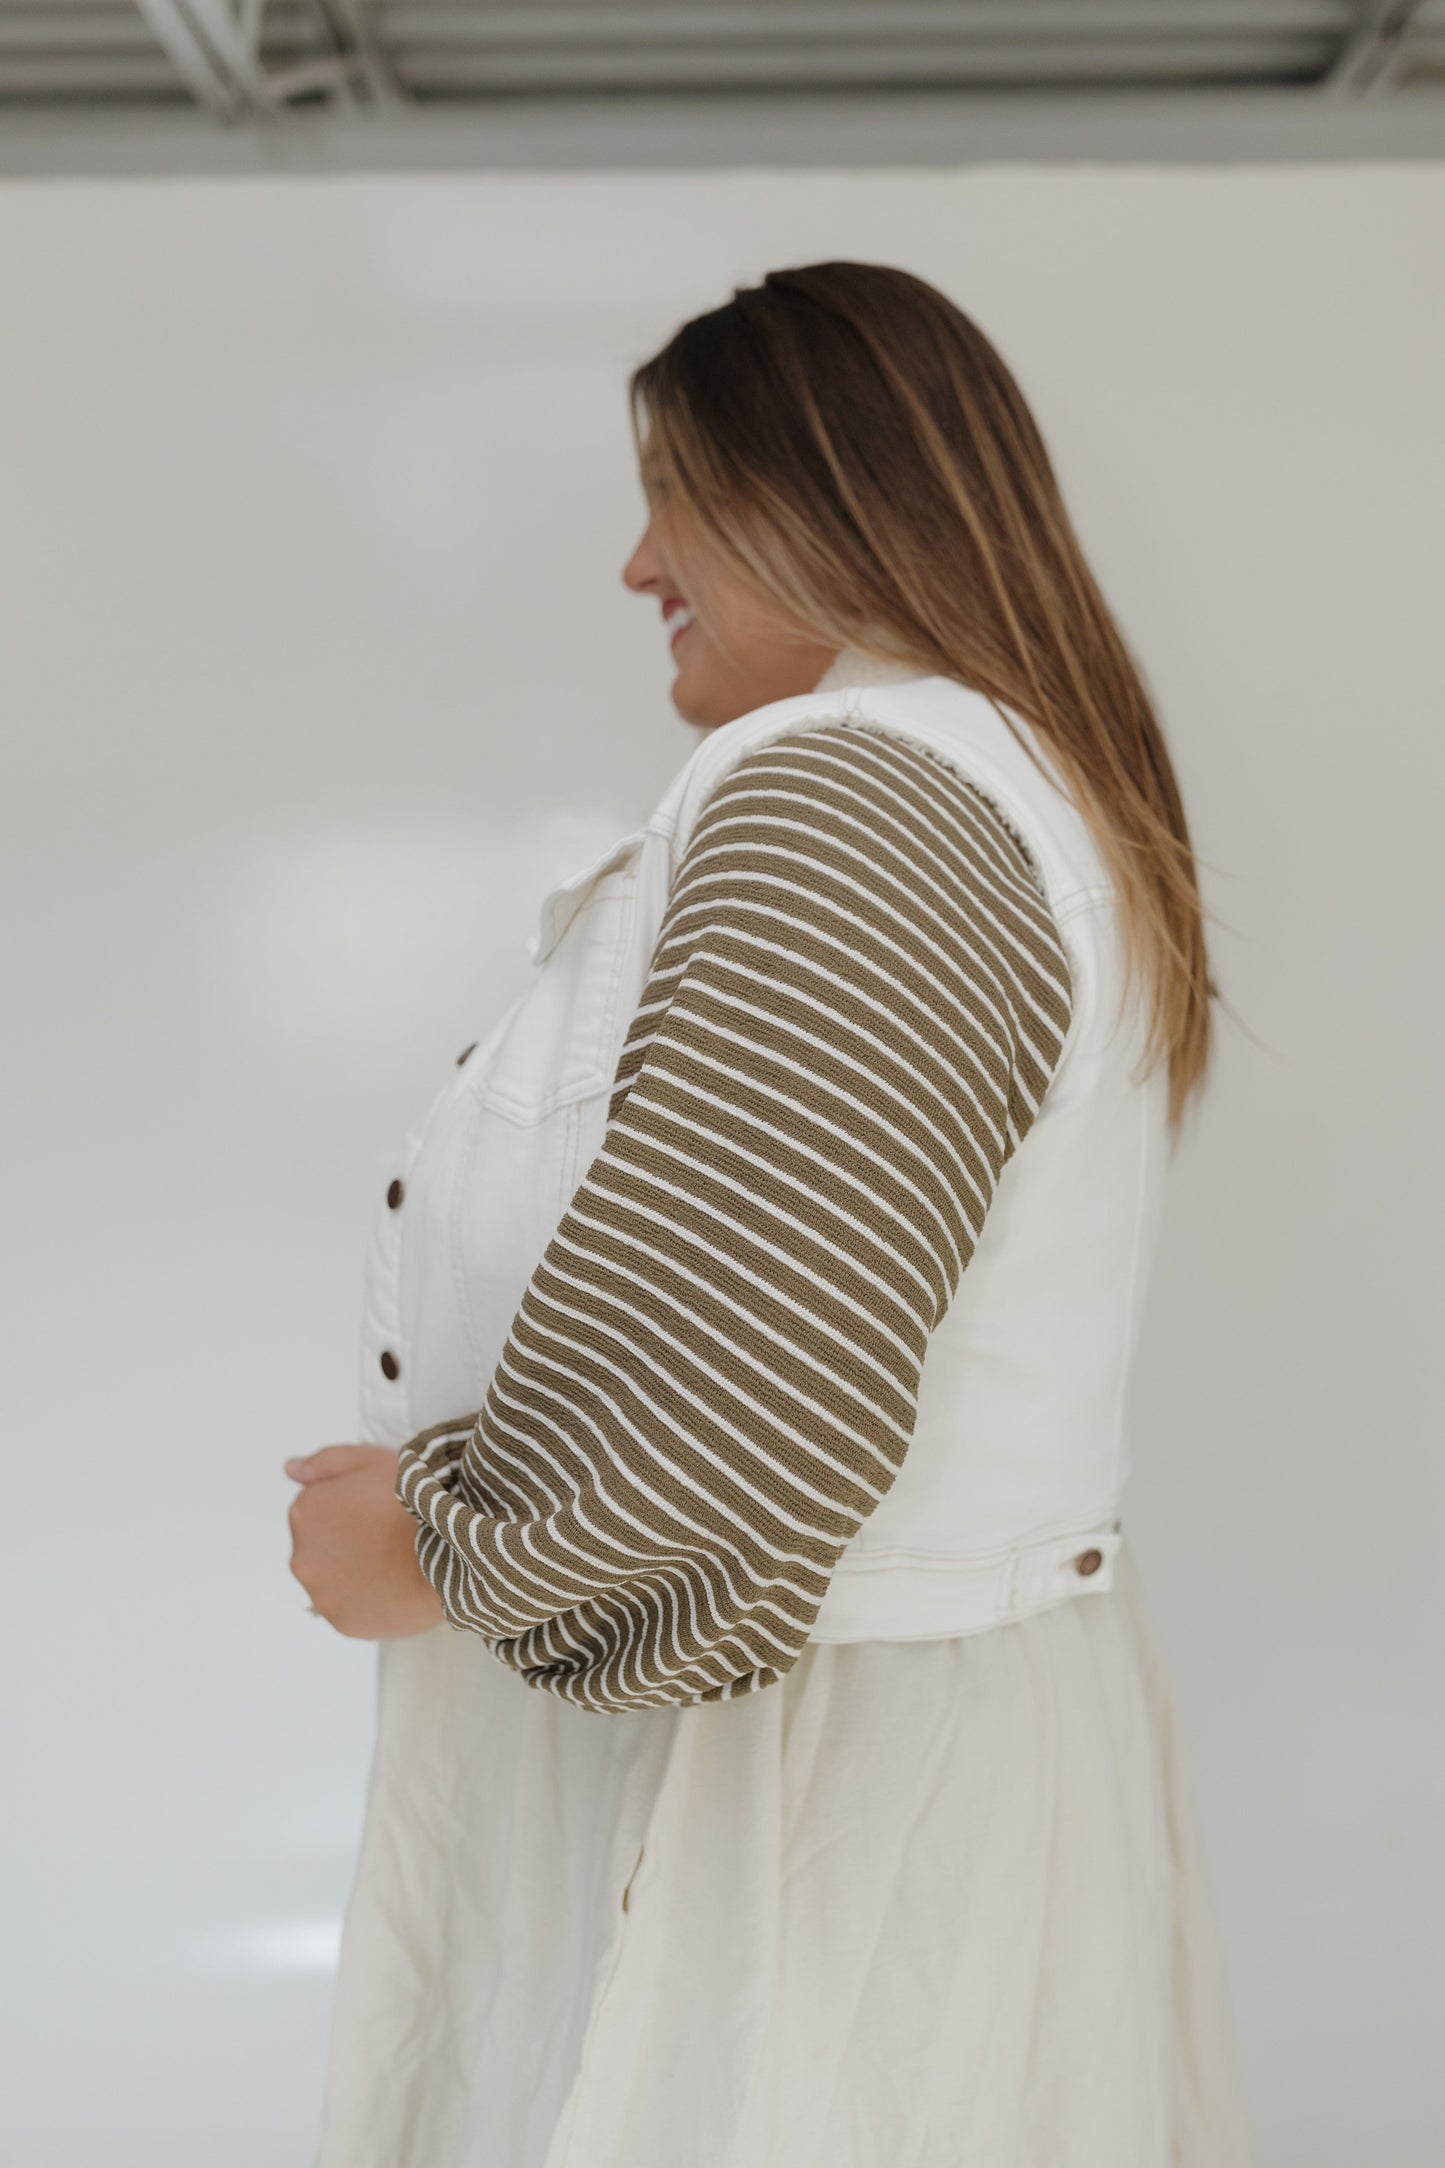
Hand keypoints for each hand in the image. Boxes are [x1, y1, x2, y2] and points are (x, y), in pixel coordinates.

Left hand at [285, 1445, 444, 1639]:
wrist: (452, 1548)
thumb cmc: (413, 1498)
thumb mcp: (369, 1460)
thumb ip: (324, 1462)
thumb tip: (289, 1469)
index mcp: (305, 1512)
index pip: (318, 1509)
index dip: (350, 1506)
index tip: (377, 1508)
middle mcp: (302, 1556)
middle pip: (321, 1546)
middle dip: (346, 1541)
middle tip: (386, 1535)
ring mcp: (321, 1594)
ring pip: (333, 1579)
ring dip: (353, 1571)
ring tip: (393, 1561)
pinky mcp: (343, 1623)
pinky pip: (350, 1607)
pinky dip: (366, 1598)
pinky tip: (393, 1584)